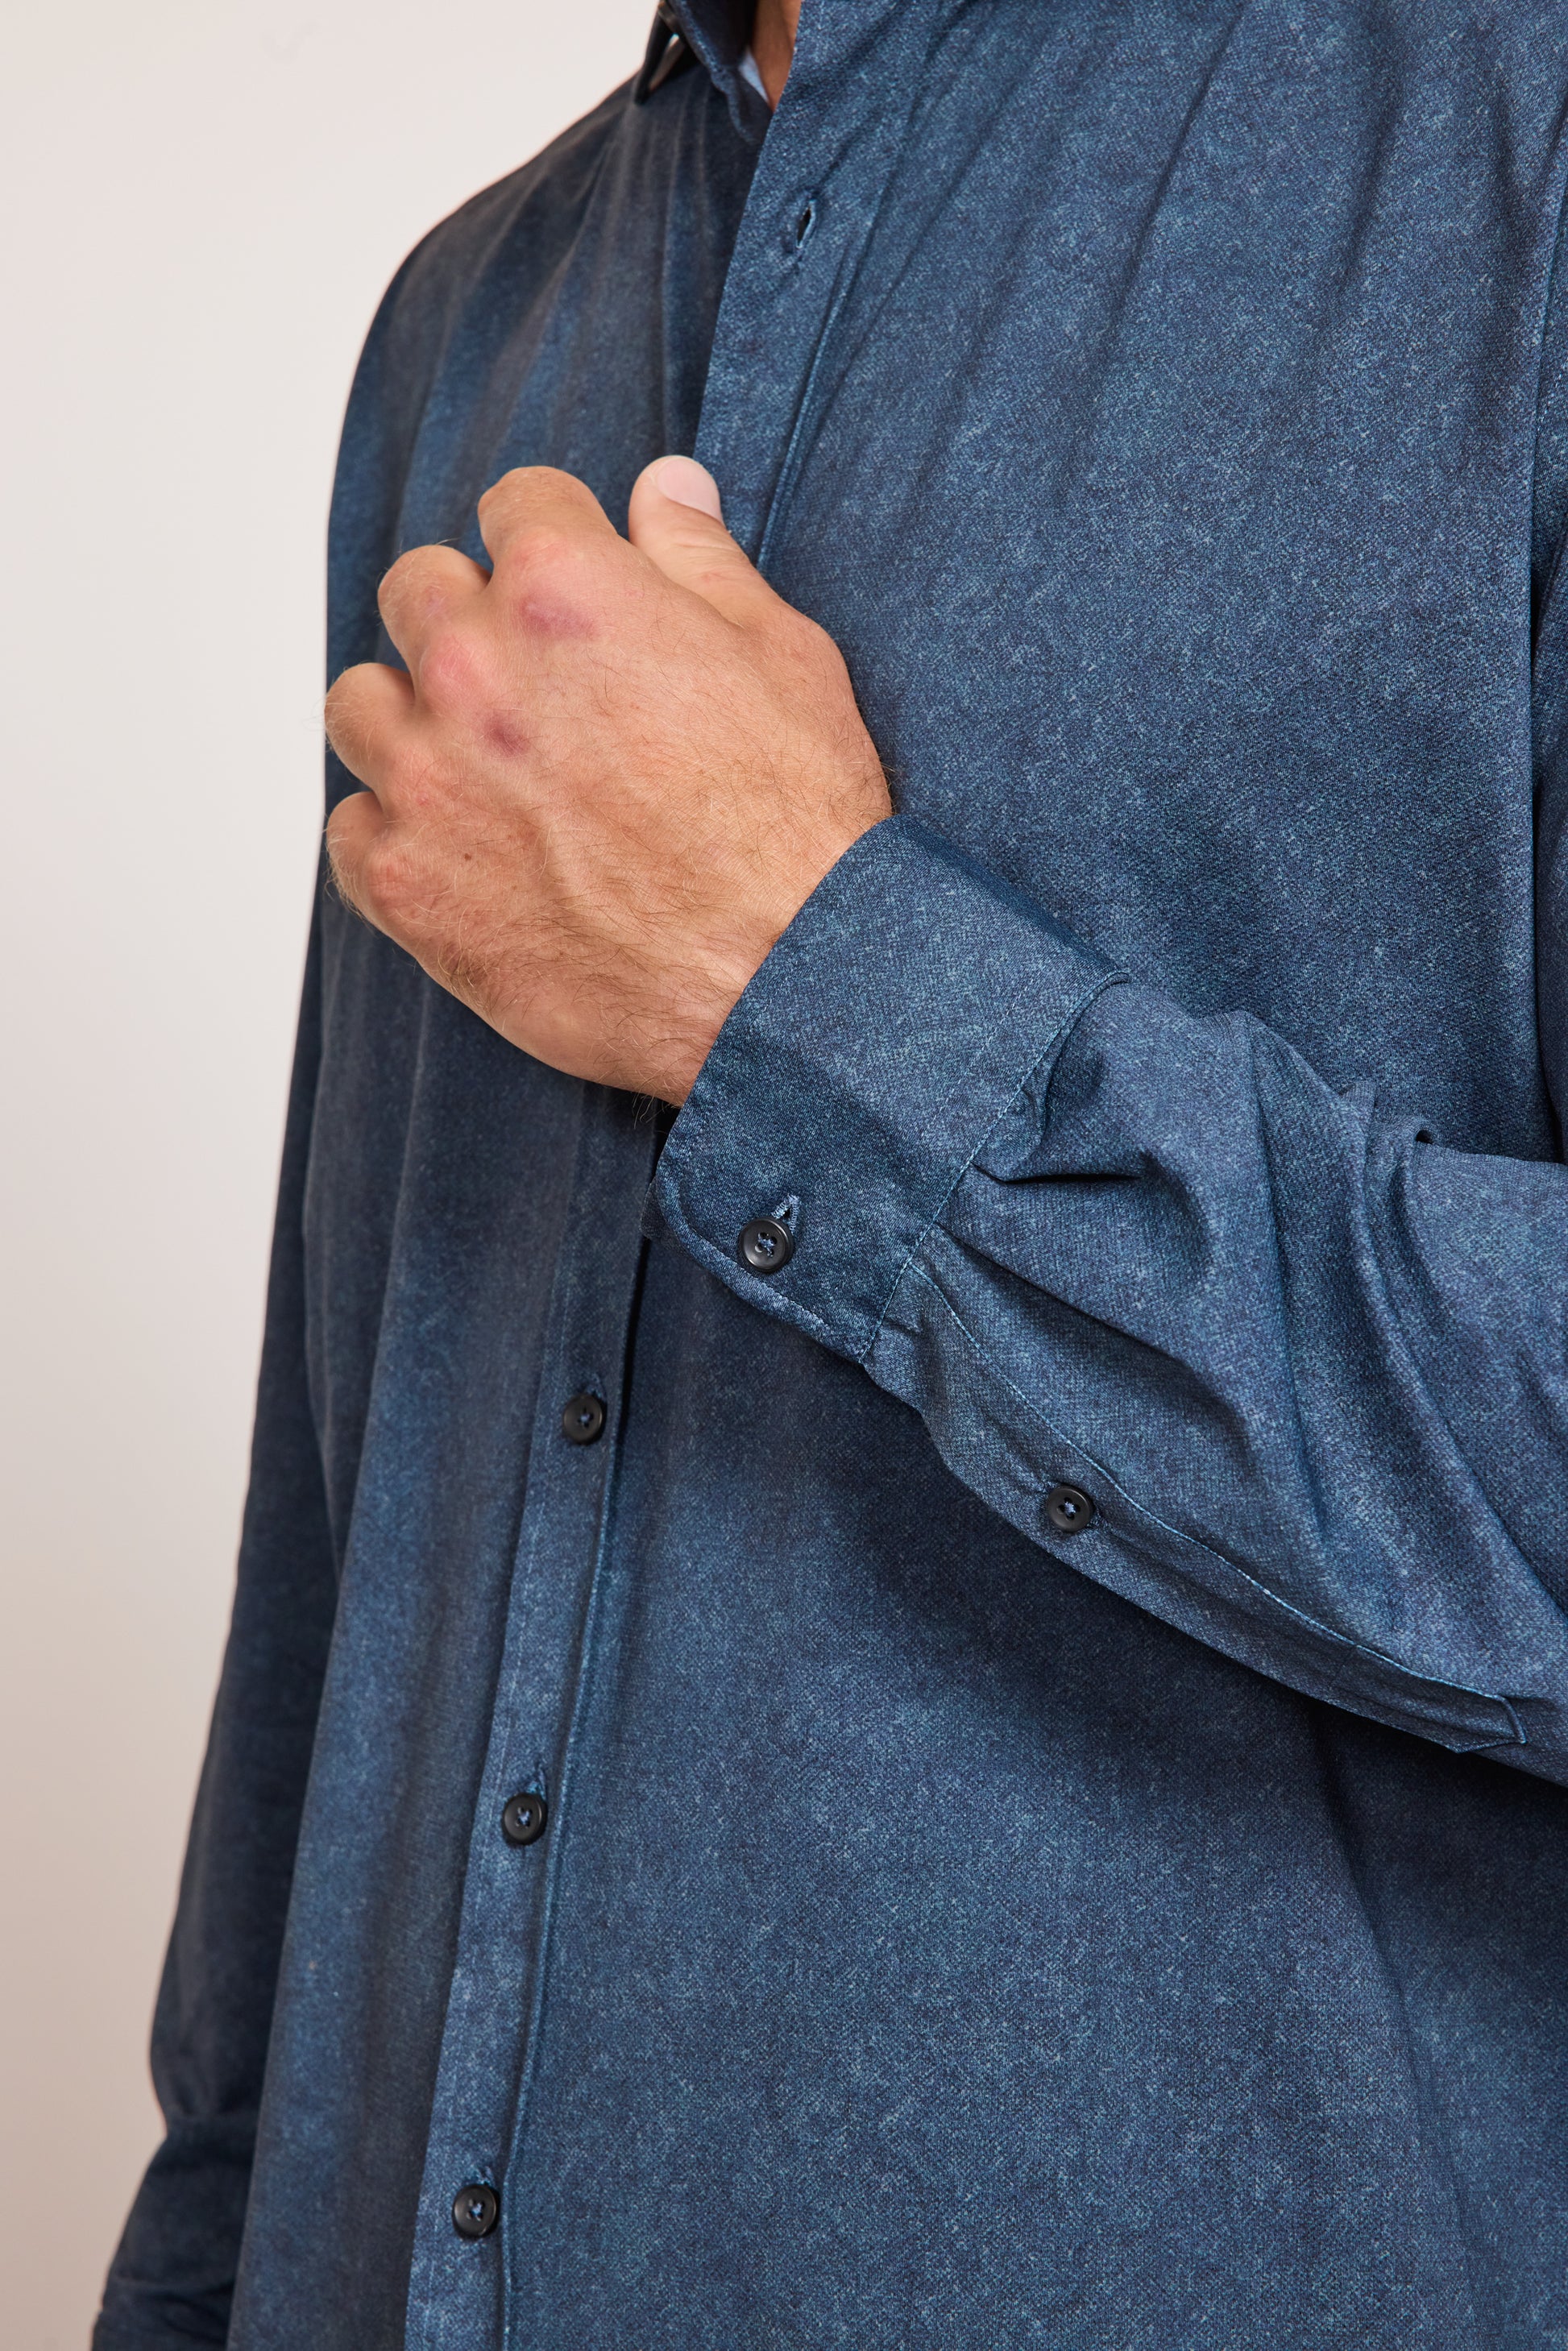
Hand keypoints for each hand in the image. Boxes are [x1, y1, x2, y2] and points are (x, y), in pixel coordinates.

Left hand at [323, 458, 891, 1103]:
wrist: (782, 982)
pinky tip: (465, 853)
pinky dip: (397, 835)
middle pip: (418, 589)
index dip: (557, 544)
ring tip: (484, 769)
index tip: (576, 592)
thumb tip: (664, 486)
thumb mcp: (783, 657)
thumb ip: (701, 560)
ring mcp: (428, 779)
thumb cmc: (796, 828)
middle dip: (471, 619)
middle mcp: (474, 668)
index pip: (515, 506)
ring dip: (413, 722)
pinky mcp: (407, 883)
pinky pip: (352, 828)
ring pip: (361, 704)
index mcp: (564, 588)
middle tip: (534, 686)